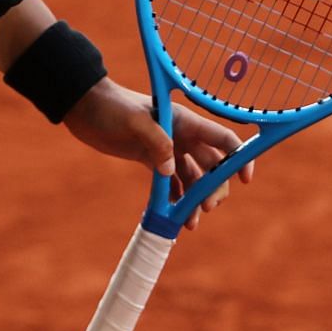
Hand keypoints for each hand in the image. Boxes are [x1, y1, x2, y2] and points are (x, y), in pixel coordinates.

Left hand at [63, 80, 254, 229]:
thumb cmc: (112, 107)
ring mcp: (168, 149)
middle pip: (211, 166)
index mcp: (185, 121)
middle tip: (205, 208)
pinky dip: (176, 200)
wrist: (85, 108)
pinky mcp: (152, 160)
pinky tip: (176, 216)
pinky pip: (172, 183)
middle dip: (213, 188)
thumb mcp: (135, 122)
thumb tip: (171, 171)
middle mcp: (183, 136)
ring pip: (193, 178)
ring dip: (195, 199)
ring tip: (189, 222)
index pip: (223, 139)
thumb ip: (156, 143)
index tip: (245, 179)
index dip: (239, 157)